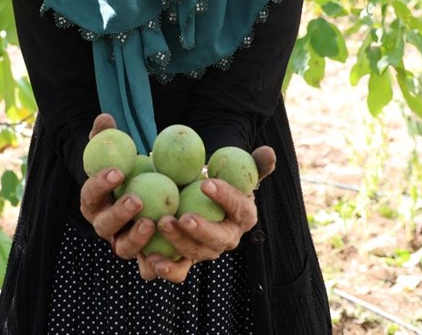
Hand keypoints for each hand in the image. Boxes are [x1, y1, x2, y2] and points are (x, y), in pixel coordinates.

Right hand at [79, 115, 157, 260]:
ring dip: (135, 238)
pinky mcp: (145, 258)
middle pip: (103, 226)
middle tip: (136, 199)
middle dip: (117, 214)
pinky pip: (147, 267)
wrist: (153, 194)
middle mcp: (106, 226)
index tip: (118, 171)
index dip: (100, 185)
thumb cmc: (133, 169)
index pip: (89, 194)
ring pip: (123, 248)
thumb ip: (109, 136)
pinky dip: (154, 266)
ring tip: (152, 222)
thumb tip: (105, 118)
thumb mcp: (122, 151)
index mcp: (94, 202)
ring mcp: (124, 243)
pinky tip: (166, 255)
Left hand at [139, 145, 276, 283]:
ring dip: (179, 243)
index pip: (240, 208)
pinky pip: (179, 271)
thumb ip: (254, 162)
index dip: (226, 198)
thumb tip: (268, 151)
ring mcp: (207, 251)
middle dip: (202, 230)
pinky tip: (152, 260)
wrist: (198, 198)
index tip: (206, 183)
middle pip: (219, 239)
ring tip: (162, 224)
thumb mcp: (236, 168)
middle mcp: (228, 238)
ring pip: (197, 254)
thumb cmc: (218, 179)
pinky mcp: (186, 261)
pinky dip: (167, 269)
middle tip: (183, 217)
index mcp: (244, 216)